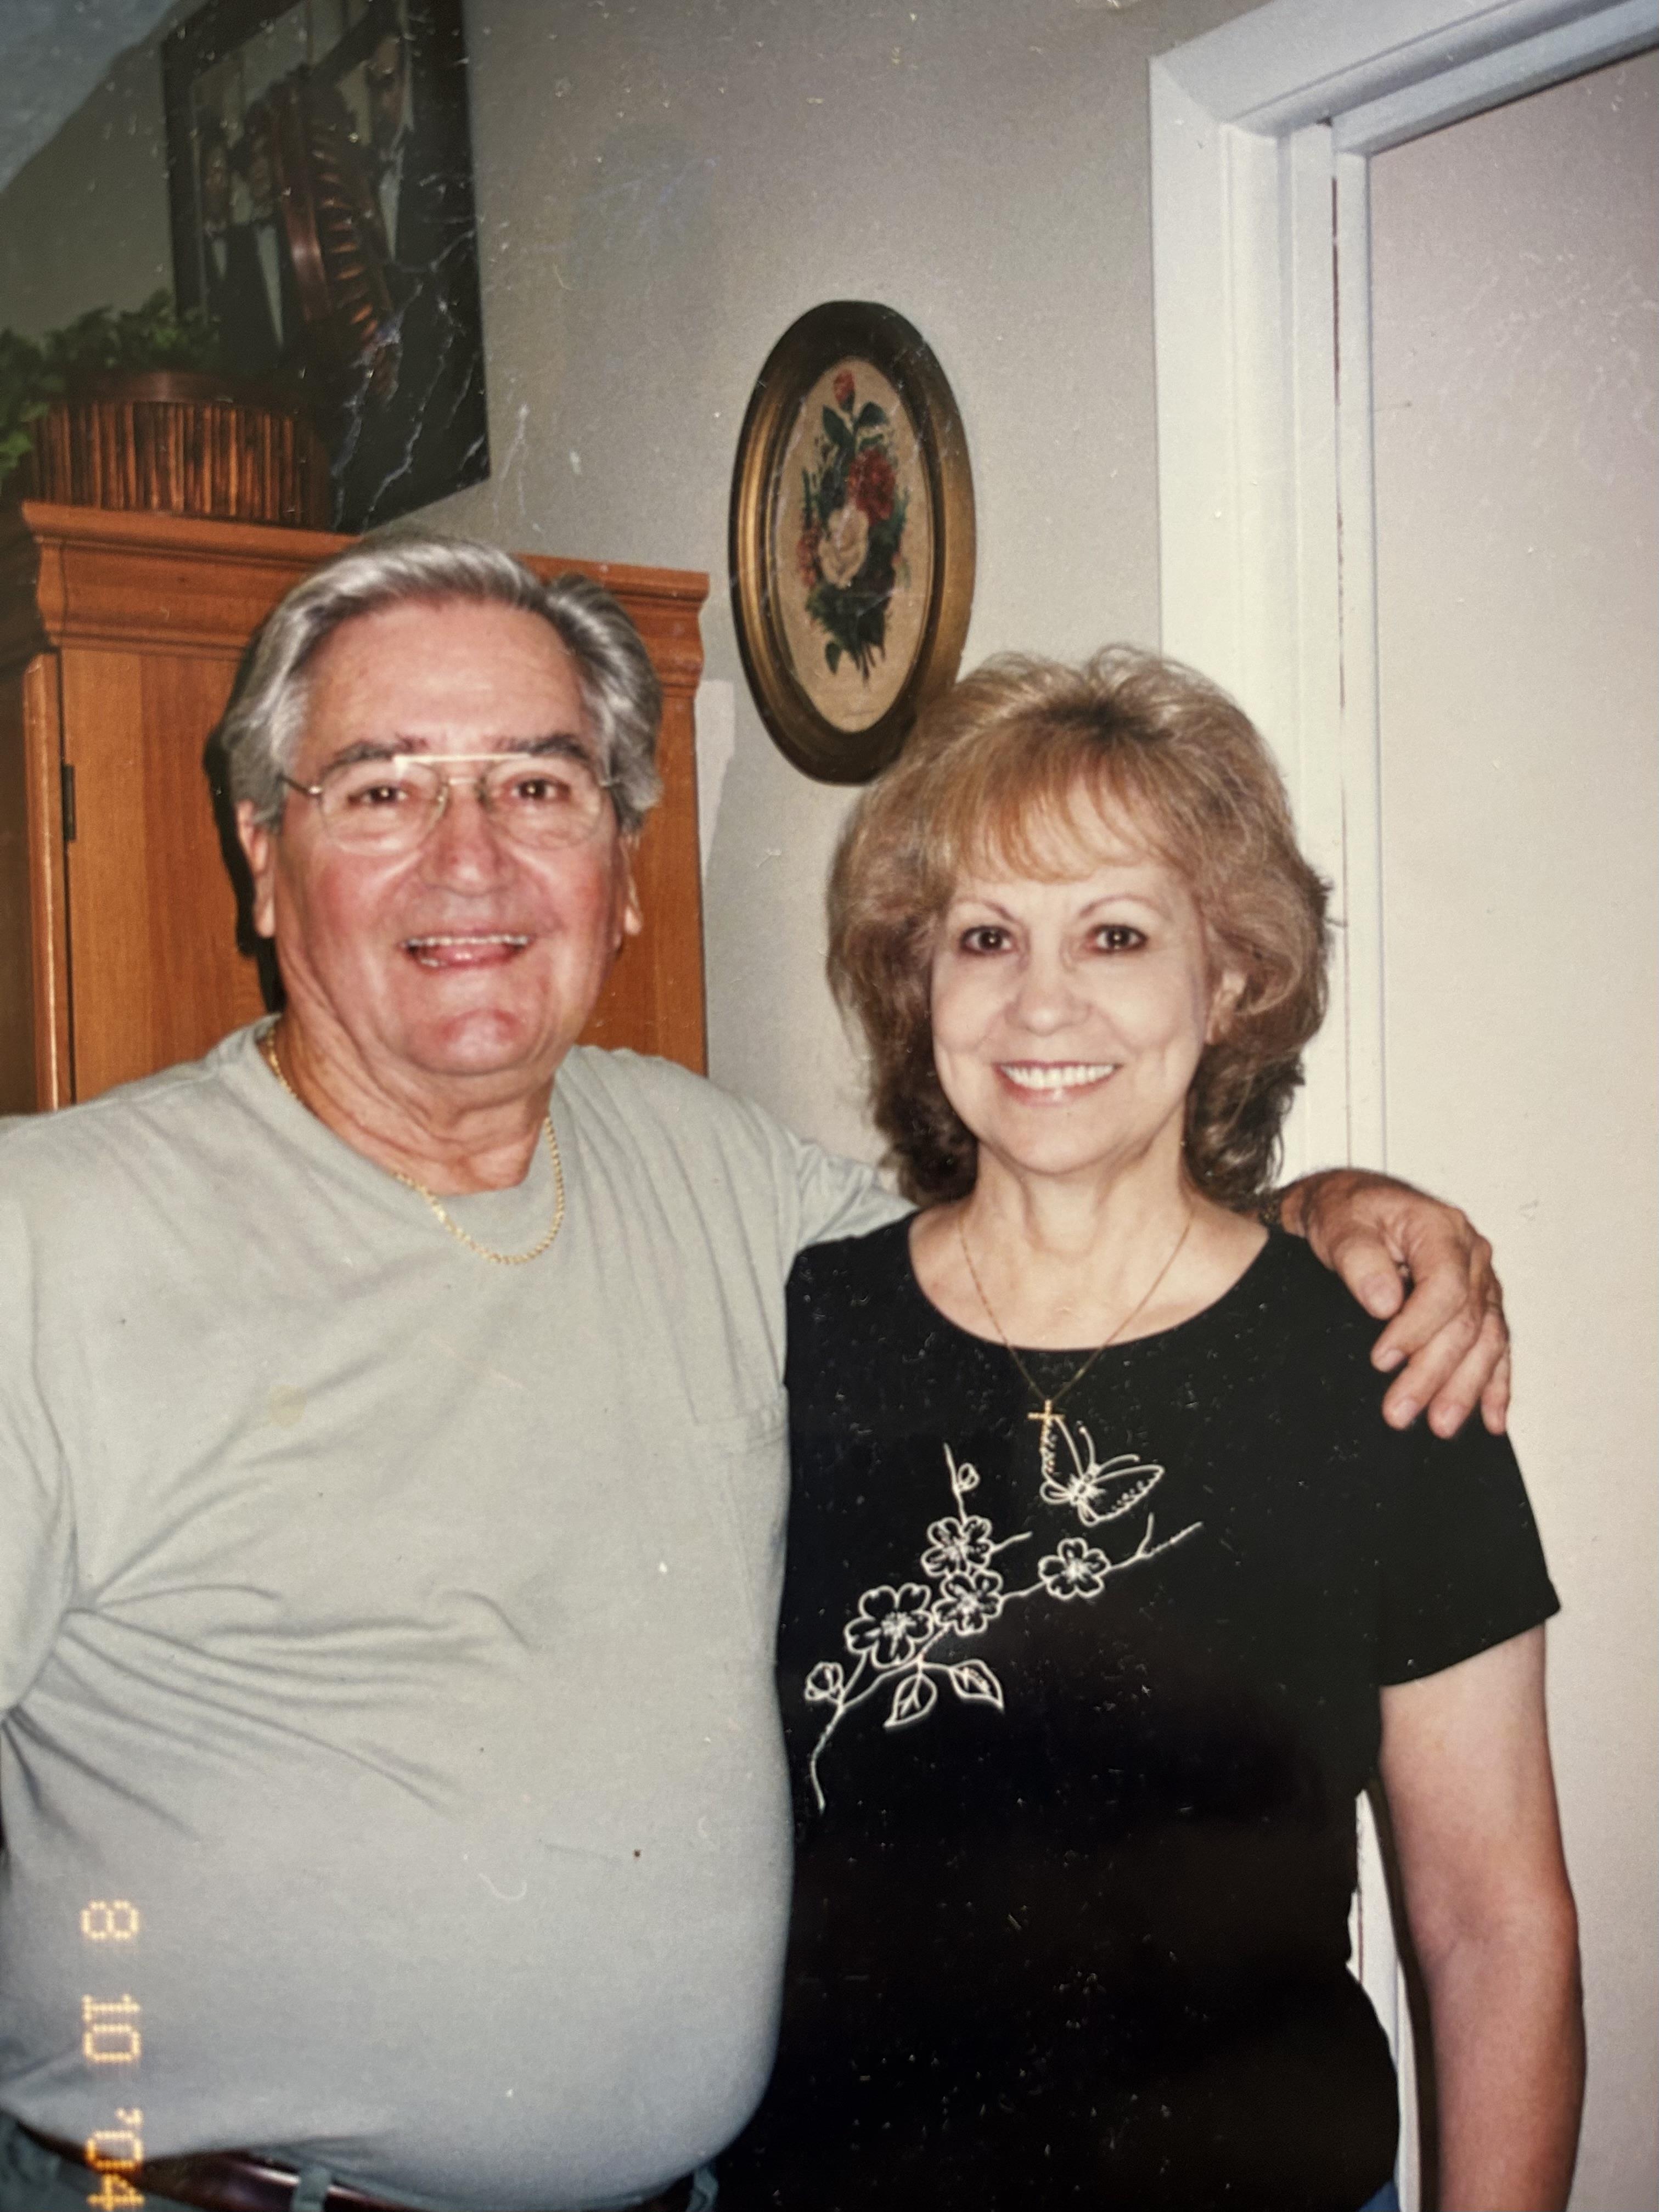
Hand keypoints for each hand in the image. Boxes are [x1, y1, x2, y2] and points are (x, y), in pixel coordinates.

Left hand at [1278, 1169, 1509, 1435]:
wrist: (1349, 1205)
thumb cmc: (1344, 1209)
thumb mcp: (1338, 1223)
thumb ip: (1358, 1258)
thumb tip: (1384, 1302)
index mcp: (1441, 1228)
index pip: (1445, 1288)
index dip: (1417, 1329)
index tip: (1381, 1360)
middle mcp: (1471, 1254)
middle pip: (1466, 1323)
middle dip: (1435, 1373)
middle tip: (1400, 1411)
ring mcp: (1479, 1280)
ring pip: (1486, 1342)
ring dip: (1465, 1388)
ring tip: (1441, 1425)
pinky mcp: (1478, 1302)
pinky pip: (1496, 1346)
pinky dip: (1494, 1384)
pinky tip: (1491, 1419)